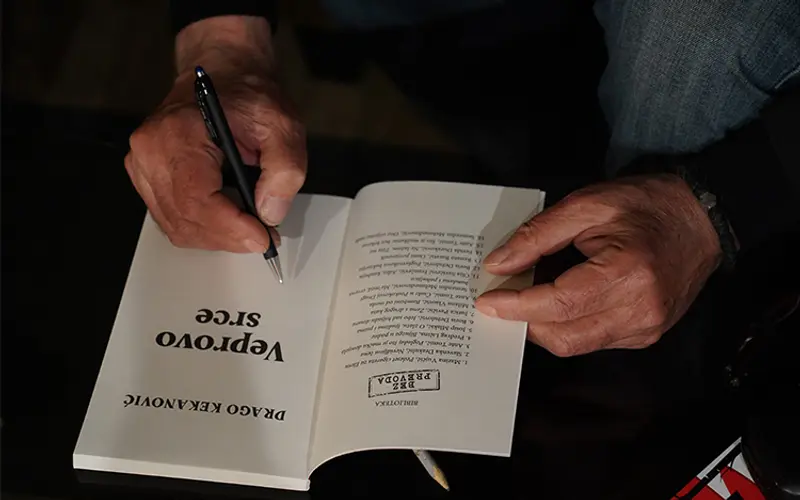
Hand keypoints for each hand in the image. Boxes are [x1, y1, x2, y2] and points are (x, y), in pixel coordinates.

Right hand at [125, 17, 304, 252]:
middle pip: (185, 219)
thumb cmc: (249, 97)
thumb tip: (270, 212)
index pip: (196, 199)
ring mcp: (142, 165)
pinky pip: (172, 219)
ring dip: (217, 236)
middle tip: (264, 236)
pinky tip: (228, 219)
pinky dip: (203, 228)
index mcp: (178, 133)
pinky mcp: (146, 177)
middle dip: (229, 237)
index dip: (231, 228)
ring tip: (249, 226)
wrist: (225, 76)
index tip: (262, 238)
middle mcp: (150, 151)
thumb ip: (284, 170)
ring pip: (177, 226)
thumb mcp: (283, 126)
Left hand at [475, 174, 721, 356]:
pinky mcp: (645, 334)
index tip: (487, 299)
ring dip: (543, 326)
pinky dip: (567, 326)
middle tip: (501, 297)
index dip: (516, 305)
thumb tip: (499, 264)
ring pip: (575, 344)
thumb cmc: (647, 205)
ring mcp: (646, 327)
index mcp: (628, 273)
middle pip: (563, 335)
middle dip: (524, 320)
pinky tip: (556, 303)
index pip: (558, 304)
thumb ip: (538, 236)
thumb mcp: (586, 205)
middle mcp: (640, 309)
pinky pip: (593, 341)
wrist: (701, 218)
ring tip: (525, 298)